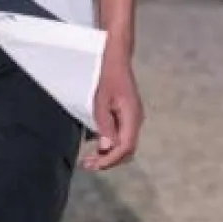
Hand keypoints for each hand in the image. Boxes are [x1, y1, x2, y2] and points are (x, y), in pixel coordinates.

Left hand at [82, 45, 142, 171]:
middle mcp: (135, 119)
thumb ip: (104, 124)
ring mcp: (131, 117)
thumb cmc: (106, 73)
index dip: (110, 160)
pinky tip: (93, 143)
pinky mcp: (125, 114)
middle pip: (126, 150)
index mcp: (132, 115)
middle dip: (108, 161)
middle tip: (87, 164)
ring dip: (108, 153)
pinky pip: (120, 134)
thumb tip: (106, 148)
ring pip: (124, 144)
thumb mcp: (100, 99)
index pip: (126, 147)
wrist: (114, 55)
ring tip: (88, 158)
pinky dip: (108, 143)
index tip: (94, 165)